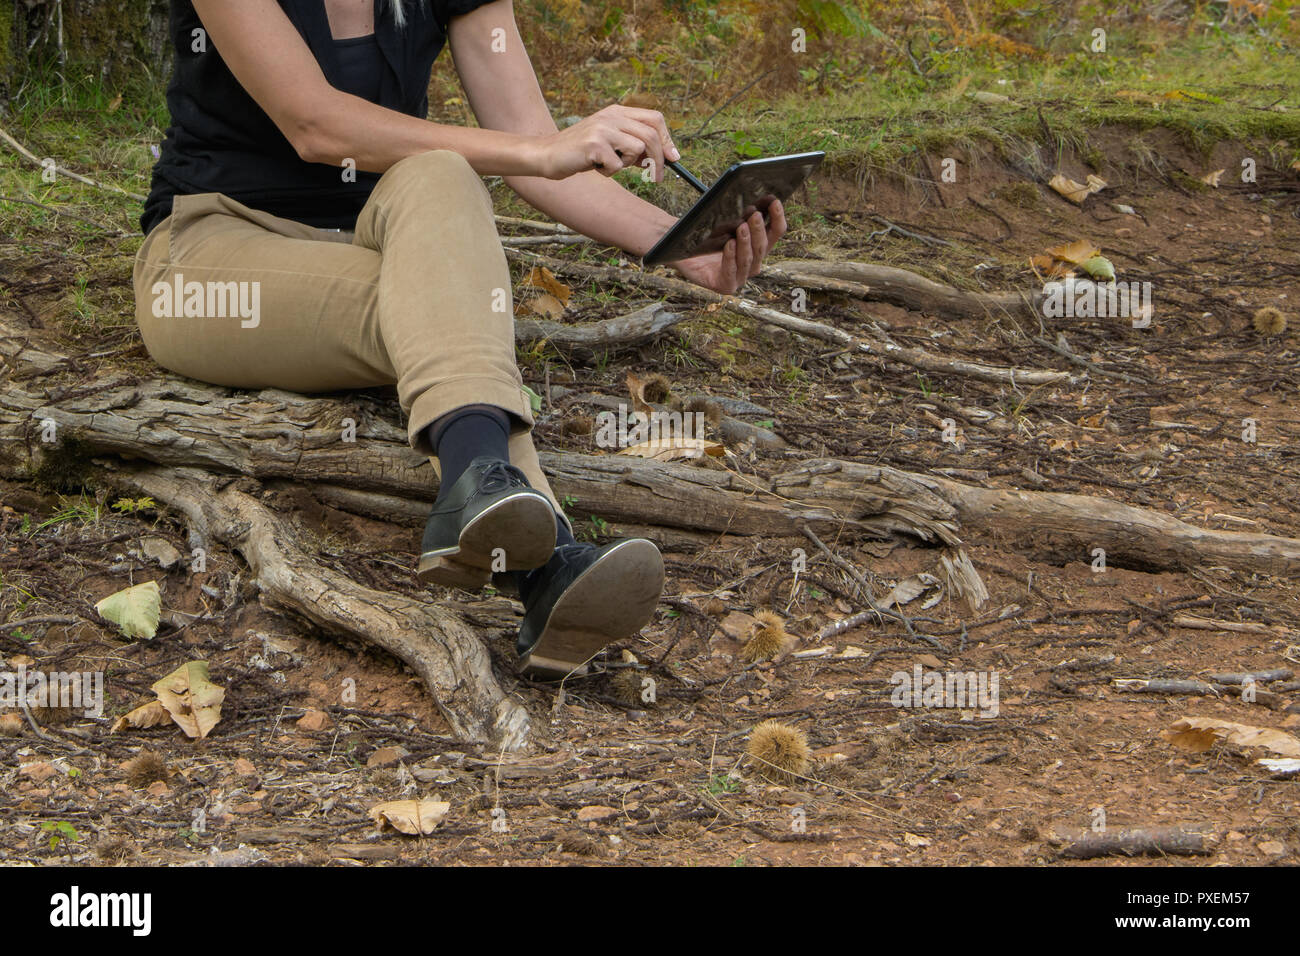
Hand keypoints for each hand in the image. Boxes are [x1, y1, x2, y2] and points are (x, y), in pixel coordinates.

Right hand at [535, 105, 678, 180]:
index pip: (654, 119)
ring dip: (627, 165)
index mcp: (617, 112)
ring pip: (636, 150)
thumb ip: (634, 145)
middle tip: (657, 178)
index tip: (673, 158)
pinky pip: (617, 165)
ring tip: (608, 164)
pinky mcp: (594, 144)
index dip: (667, 139)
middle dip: (658, 161)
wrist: (548, 155)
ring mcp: (603, 128)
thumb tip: (666, 157)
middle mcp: (611, 116)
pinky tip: (594, 167)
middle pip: (650, 136)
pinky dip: (609, 172)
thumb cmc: (582, 153)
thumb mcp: (611, 144)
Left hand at [670, 201, 786, 294]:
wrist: (677, 246)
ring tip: (741, 227)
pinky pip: (730, 273)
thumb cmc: (703, 231)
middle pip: (762, 247)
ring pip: (748, 261)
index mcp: (757, 245)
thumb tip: (758, 194)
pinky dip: (730, 258)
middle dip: (759, 230)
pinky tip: (728, 244)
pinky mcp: (725, 285)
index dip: (777, 218)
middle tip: (755, 214)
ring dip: (746, 243)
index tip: (775, 202)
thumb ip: (740, 210)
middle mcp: (752, 262)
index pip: (774, 233)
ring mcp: (740, 276)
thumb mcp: (722, 218)